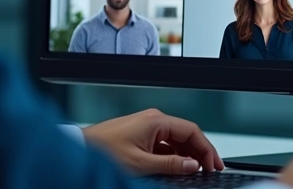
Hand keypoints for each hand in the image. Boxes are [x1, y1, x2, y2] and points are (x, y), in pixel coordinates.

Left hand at [81, 108, 224, 175]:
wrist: (78, 149)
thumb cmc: (103, 152)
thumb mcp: (140, 164)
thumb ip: (170, 165)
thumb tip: (192, 165)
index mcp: (156, 121)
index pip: (192, 131)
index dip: (206, 149)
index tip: (214, 165)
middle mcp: (153, 120)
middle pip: (186, 134)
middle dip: (200, 152)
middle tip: (211, 169)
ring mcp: (146, 127)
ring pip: (176, 140)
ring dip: (187, 155)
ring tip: (196, 171)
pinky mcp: (140, 135)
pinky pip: (164, 144)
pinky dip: (174, 156)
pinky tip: (176, 168)